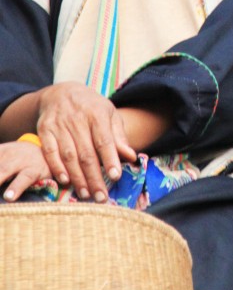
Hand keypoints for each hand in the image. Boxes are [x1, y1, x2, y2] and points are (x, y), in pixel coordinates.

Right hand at [0, 142, 51, 201]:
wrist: (41, 149)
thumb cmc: (41, 171)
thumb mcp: (43, 180)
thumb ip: (37, 190)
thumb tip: (29, 208)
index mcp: (33, 169)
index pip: (25, 178)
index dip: (16, 187)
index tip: (9, 197)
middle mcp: (20, 159)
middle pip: (5, 169)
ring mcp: (9, 152)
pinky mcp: (1, 149)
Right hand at [34, 83, 136, 201]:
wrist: (61, 92)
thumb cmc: (91, 107)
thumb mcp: (109, 114)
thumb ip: (119, 136)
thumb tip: (131, 157)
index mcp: (97, 114)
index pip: (104, 140)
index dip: (110, 159)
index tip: (116, 177)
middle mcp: (77, 119)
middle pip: (86, 153)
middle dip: (94, 177)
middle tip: (101, 197)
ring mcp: (59, 124)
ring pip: (69, 156)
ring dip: (77, 177)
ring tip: (86, 194)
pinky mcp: (44, 130)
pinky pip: (49, 152)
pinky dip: (56, 167)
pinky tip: (64, 181)